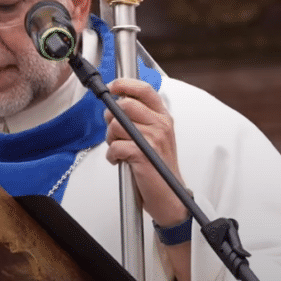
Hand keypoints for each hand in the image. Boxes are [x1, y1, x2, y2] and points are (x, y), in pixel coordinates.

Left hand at [103, 78, 187, 226]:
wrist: (170, 196)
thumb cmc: (158, 166)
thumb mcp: (153, 137)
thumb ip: (137, 118)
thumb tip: (113, 105)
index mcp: (163, 118)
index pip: (145, 90)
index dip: (125, 84)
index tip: (112, 88)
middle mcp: (160, 125)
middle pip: (125, 105)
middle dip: (111, 118)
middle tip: (115, 132)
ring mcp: (153, 140)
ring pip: (116, 125)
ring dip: (110, 139)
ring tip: (120, 149)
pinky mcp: (143, 155)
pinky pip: (115, 146)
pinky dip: (112, 155)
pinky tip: (119, 161)